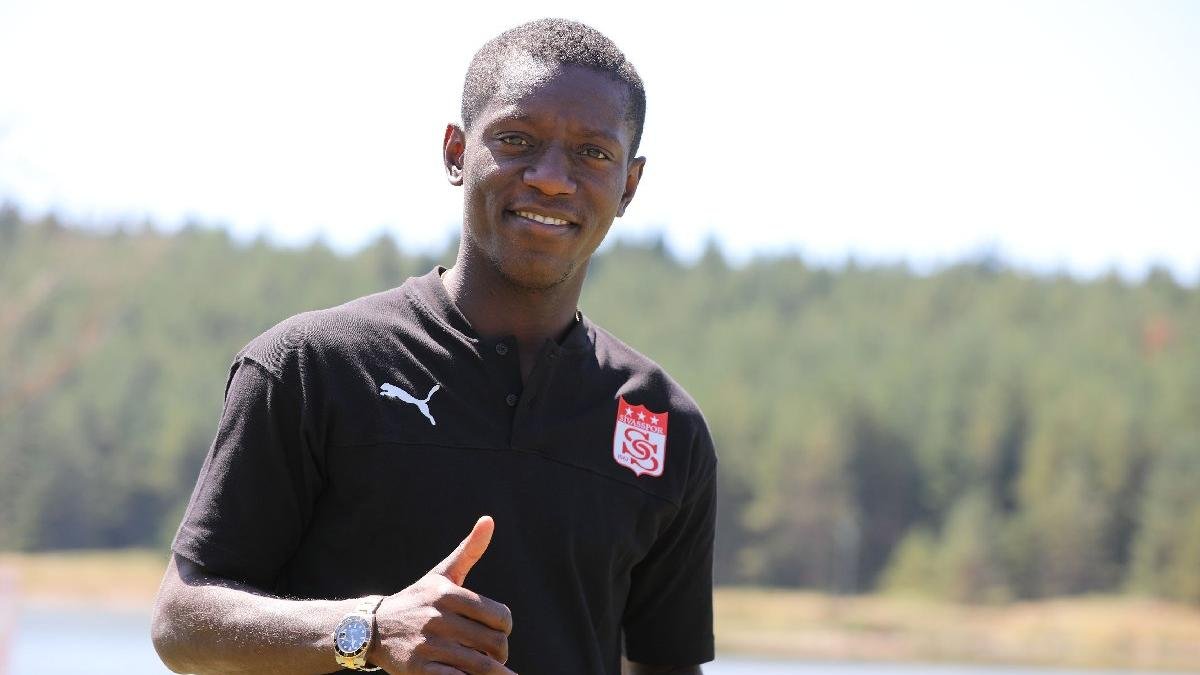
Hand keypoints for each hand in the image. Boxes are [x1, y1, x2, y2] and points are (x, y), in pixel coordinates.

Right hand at [369, 516, 515, 673]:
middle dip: (501, 654)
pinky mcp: (417, 668)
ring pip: (479, 665)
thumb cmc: (417, 600)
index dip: (505, 628)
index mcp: (448, 594)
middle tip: (498, 657)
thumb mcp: (441, 574)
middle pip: (493, 643)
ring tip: (499, 674)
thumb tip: (489, 520)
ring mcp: (427, 644)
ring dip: (495, 673)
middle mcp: (437, 617)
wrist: (372, 628)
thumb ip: (469, 550)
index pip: (500, 617)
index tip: (499, 634)